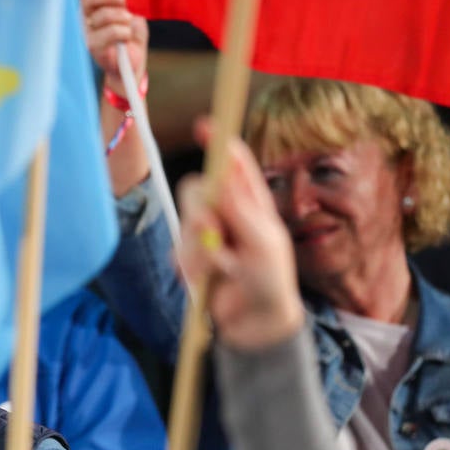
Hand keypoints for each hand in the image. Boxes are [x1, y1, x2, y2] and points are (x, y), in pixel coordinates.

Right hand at [77, 0, 147, 95]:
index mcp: (89, 4)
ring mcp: (85, 33)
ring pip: (103, 15)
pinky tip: (126, 38)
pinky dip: (125, 32)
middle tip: (123, 1)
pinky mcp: (92, 47)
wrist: (131, 64)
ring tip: (127, 25)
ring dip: (123, 18)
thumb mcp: (126, 9)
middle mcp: (83, 17)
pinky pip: (111, 31)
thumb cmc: (128, 35)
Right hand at [177, 121, 304, 349]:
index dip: (218, 143)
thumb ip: (240, 209)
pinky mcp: (189, 258)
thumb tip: (220, 176)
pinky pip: (179, 253)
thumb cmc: (271, 280)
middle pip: (197, 189)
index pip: (232, 163)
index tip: (204, 126)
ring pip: (186, 223)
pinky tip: (211, 280)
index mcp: (251, 201)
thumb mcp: (262, 241)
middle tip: (214, 230)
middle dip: (201, 210)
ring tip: (225, 268)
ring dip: (203, 249)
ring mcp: (205, 236)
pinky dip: (195, 267)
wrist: (254, 323)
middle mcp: (226, 213)